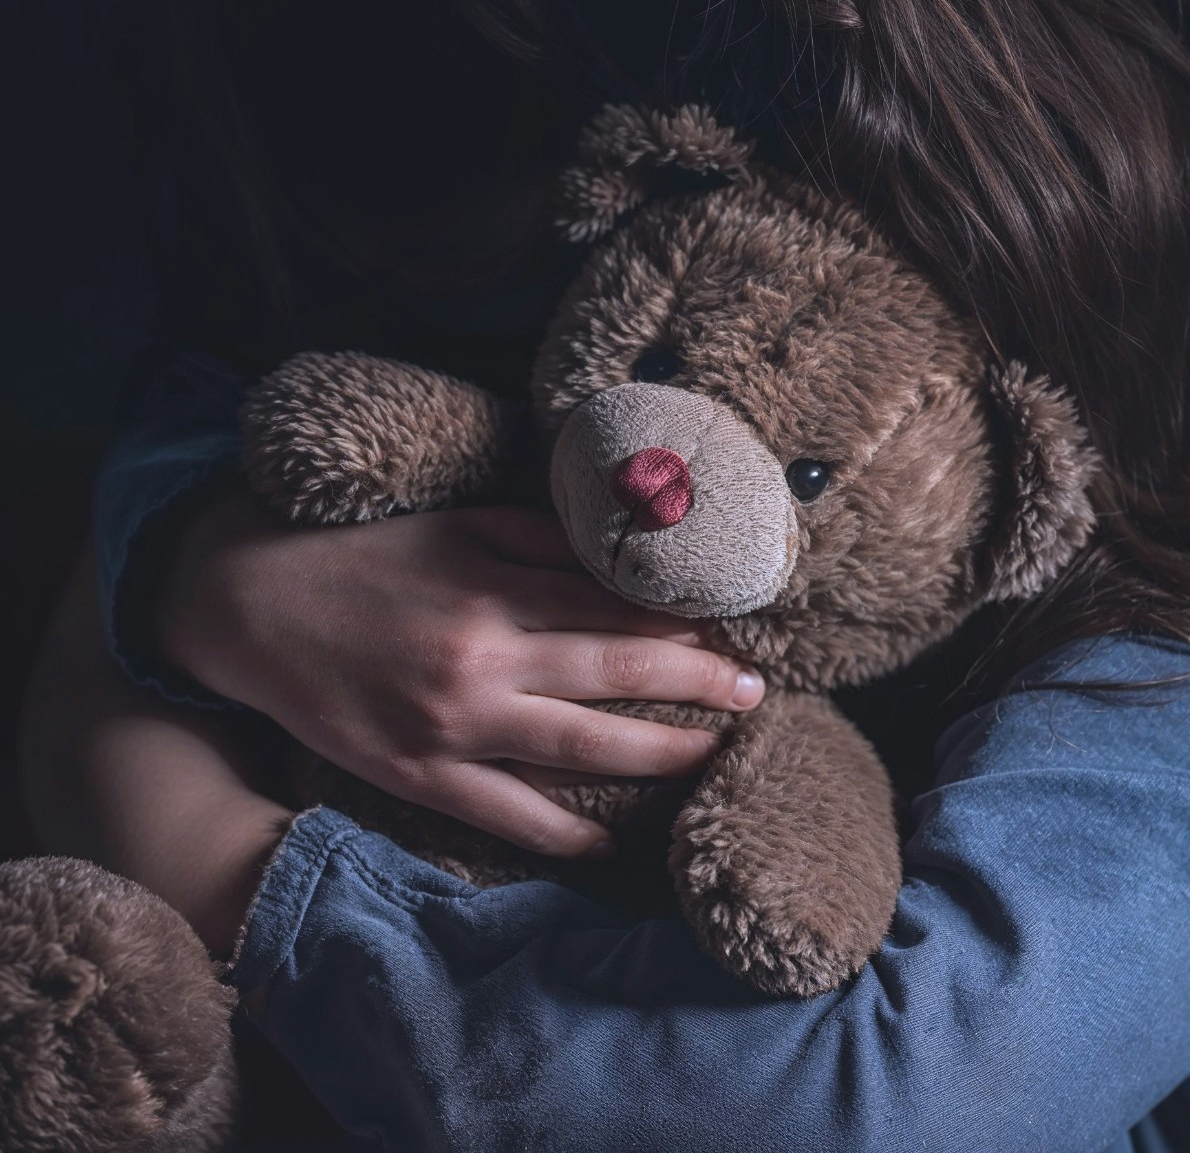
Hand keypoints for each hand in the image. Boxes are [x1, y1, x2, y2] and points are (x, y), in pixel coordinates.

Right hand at [158, 496, 763, 857]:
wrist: (254, 609)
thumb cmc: (364, 559)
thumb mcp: (453, 524)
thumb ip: (538, 538)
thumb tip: (619, 559)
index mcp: (495, 588)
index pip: (614, 609)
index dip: (681, 623)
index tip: (725, 631)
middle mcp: (486, 659)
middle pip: (620, 674)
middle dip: (700, 684)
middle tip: (754, 693)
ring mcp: (455, 726)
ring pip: (584, 750)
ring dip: (662, 756)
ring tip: (715, 754)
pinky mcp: (420, 778)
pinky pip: (513, 817)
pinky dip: (571, 837)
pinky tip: (617, 845)